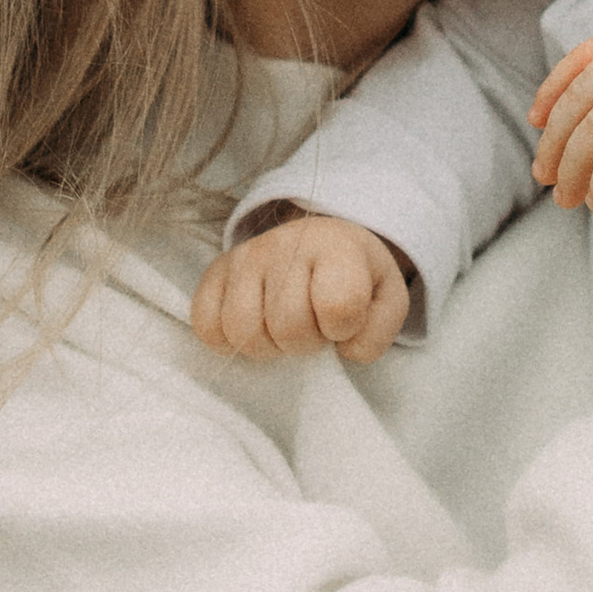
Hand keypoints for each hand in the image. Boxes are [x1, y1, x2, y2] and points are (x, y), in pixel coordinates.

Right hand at [189, 212, 413, 362]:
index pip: (339, 307)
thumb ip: (379, 332)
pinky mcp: (215, 272)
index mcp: (337, 248)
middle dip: (305, 342)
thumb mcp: (387, 300)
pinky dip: (227, 339)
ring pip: (243, 330)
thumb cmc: (355, 277)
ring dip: (267, 345)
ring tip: (282, 329)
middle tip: (312, 326)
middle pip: (288, 326)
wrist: (322, 241)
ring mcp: (245, 257)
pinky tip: (253, 326)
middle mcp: (286, 244)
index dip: (343, 328)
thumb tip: (343, 350)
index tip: (344, 321)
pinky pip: (205, 325)